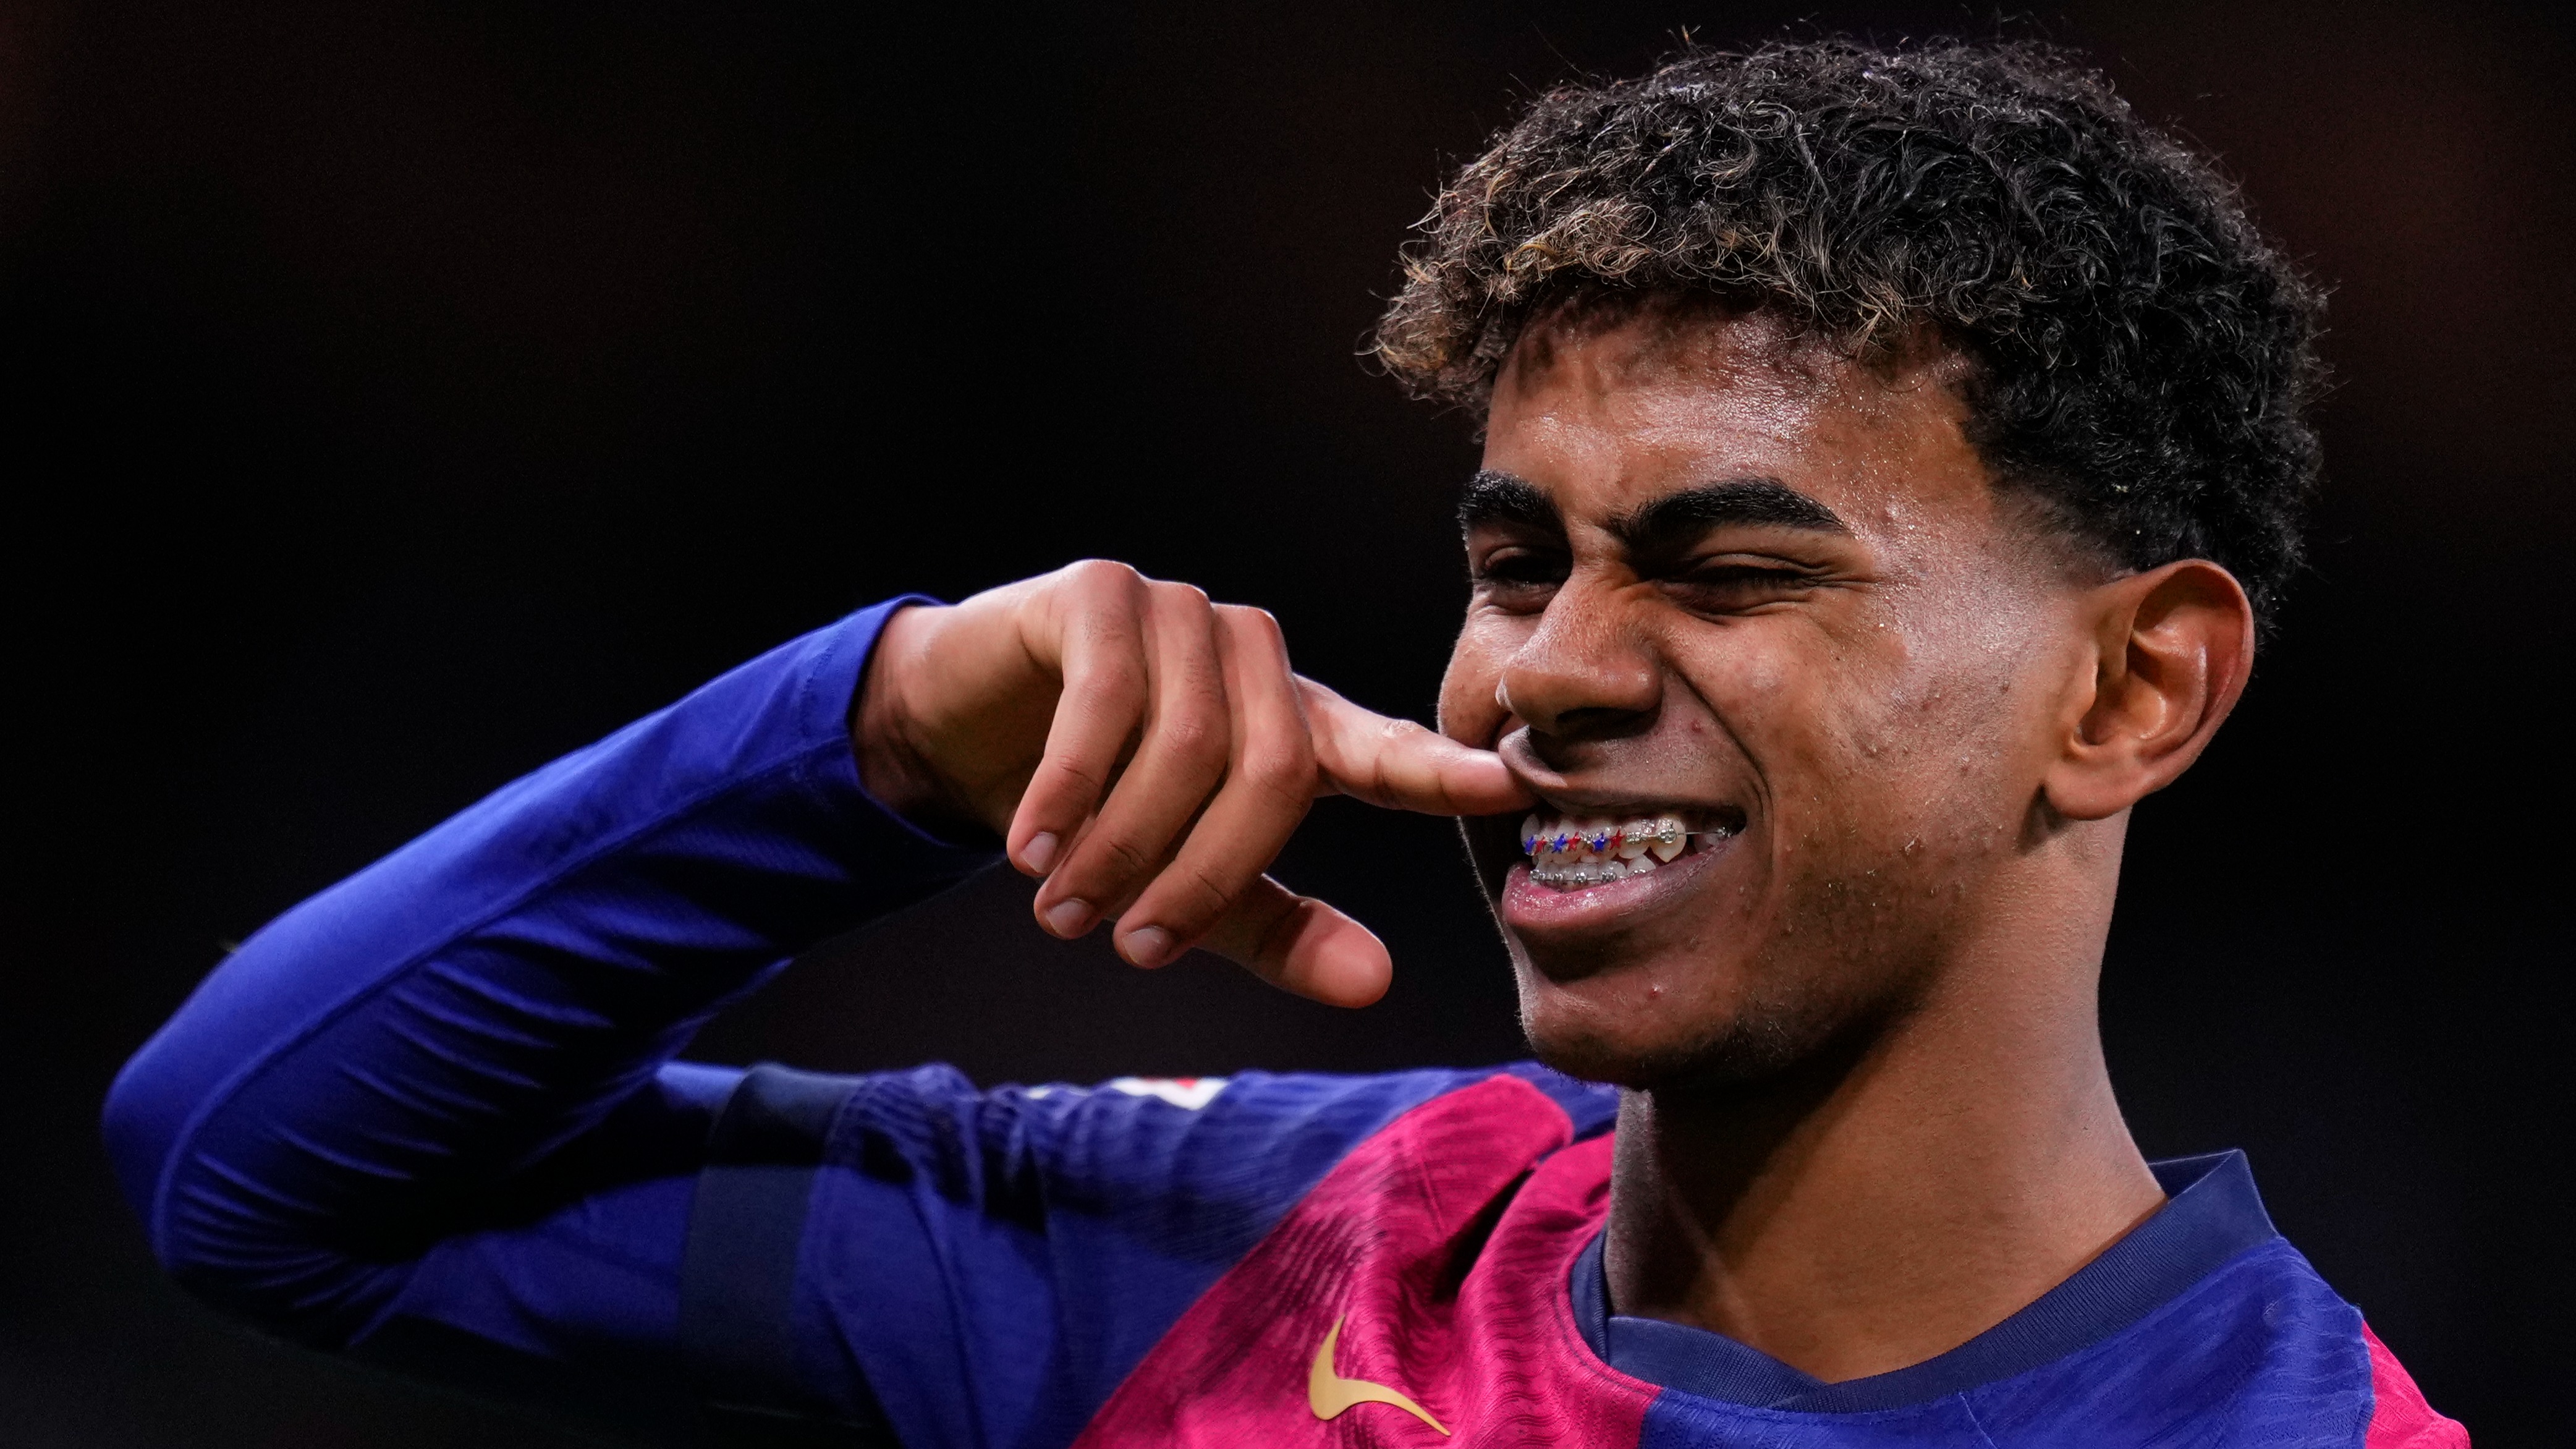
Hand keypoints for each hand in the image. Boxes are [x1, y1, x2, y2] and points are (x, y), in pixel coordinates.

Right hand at [855, 561, 1529, 1005]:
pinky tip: (1032, 843)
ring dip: (1122, 845)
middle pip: (1272, 773)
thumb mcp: (1190, 886)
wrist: (965, 735)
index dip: (1446, 772)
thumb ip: (1281, 930)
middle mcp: (1254, 658)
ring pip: (1189, 743)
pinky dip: (1070, 787)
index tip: (1514, 786)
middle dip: (1197, 876)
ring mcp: (1181, 614)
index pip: (1388, 753)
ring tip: (1063, 907)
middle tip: (1130, 944)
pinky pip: (1108, 698)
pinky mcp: (1102, 592)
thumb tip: (1374, 984)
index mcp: (1298, 727)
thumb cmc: (1100, 810)